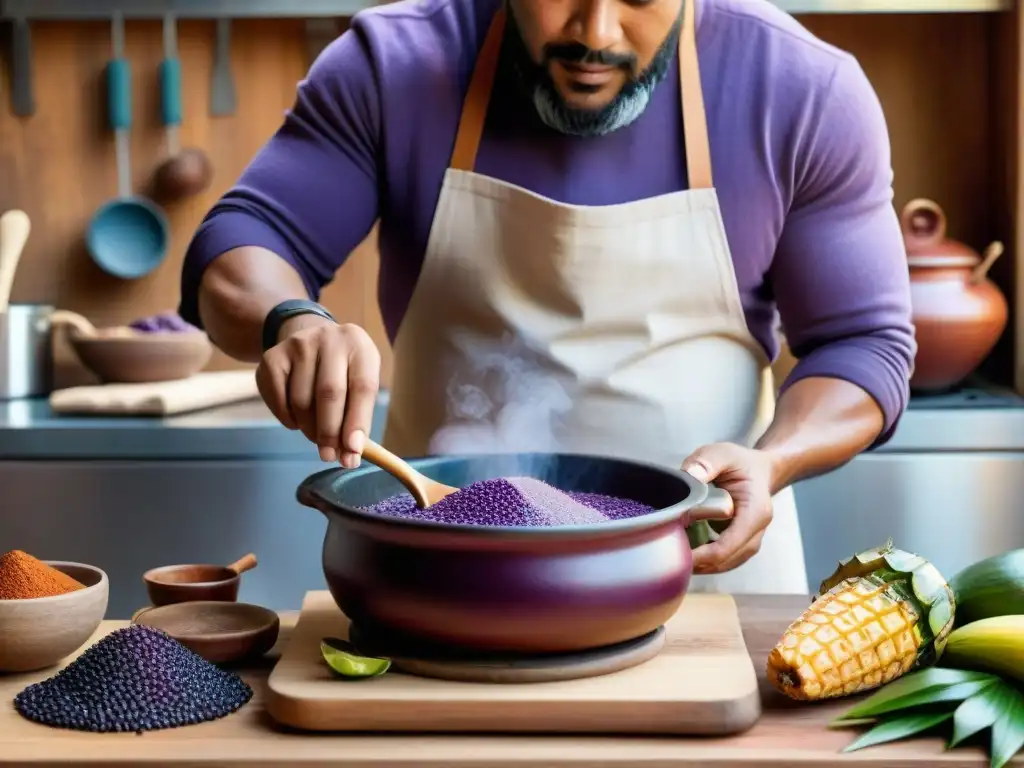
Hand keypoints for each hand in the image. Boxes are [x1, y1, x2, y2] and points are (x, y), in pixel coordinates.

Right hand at [255, 315, 380, 467]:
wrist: (309, 338)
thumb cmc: (342, 369)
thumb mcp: (358, 381)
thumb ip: (357, 415)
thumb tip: (350, 455)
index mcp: (359, 345)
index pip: (362, 387)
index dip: (358, 421)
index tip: (353, 451)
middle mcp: (329, 339)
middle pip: (329, 393)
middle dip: (330, 432)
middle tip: (329, 455)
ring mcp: (299, 345)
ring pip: (302, 400)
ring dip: (309, 428)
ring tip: (316, 437)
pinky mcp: (272, 357)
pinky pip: (279, 400)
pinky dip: (288, 419)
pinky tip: (297, 421)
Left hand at [681, 443, 776, 574]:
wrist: (759, 471)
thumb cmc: (741, 463)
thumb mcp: (724, 453)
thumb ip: (707, 461)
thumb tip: (689, 476)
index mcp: (755, 513)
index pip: (727, 546)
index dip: (701, 556)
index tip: (676, 554)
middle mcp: (756, 533)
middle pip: (725, 560)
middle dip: (696, 562)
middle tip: (666, 556)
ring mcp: (750, 542)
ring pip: (723, 564)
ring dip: (699, 564)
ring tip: (672, 556)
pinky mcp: (740, 546)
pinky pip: (722, 560)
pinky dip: (703, 560)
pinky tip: (684, 552)